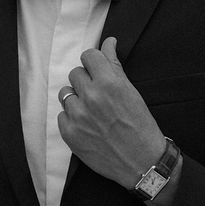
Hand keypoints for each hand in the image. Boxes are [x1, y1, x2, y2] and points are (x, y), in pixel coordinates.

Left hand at [57, 37, 164, 188]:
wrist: (142, 162)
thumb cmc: (141, 126)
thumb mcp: (132, 92)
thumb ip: (115, 65)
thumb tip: (108, 42)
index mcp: (109, 83)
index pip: (88, 56)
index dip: (94, 63)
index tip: (98, 70)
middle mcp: (91, 97)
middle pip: (75, 73)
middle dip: (86, 81)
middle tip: (99, 95)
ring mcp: (78, 116)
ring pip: (66, 93)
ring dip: (77, 99)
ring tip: (92, 111)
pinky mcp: (69, 133)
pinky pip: (62, 115)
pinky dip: (72, 118)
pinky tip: (88, 126)